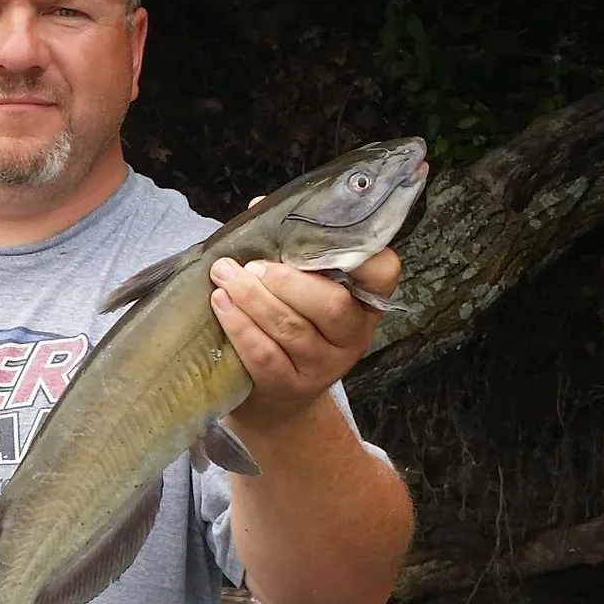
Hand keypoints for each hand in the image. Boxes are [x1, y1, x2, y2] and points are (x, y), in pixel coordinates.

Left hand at [206, 245, 400, 434]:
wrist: (275, 397)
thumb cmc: (287, 323)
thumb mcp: (297, 286)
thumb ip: (286, 247)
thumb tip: (260, 206)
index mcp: (364, 300)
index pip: (383, 273)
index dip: (363, 254)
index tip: (327, 237)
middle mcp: (352, 335)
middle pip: (332, 304)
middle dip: (287, 281)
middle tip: (251, 266)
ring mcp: (324, 365)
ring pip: (292, 329)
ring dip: (253, 299)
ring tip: (224, 276)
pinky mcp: (290, 386)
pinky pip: (265, 355)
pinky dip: (240, 326)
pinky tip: (221, 305)